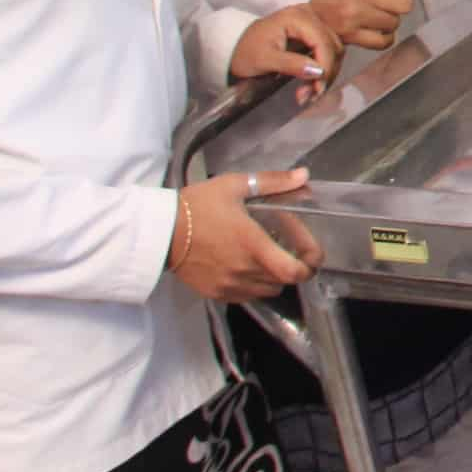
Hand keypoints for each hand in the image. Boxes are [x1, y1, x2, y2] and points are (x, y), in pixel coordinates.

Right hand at [172, 167, 321, 301]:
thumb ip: (273, 182)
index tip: (312, 254)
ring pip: (268, 290)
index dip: (310, 265)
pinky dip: (254, 285)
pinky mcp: (216, 294)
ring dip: (274, 277)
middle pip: (285, 281)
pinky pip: (247, 296)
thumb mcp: (234, 186)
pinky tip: (246, 267)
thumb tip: (304, 175)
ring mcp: (229, 285)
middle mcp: (244, 270)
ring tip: (267, 256)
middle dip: (293, 266)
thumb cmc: (197, 206)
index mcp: (253, 244)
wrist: (159, 232)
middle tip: (289, 248)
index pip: (294, 271)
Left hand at [227, 6, 340, 99]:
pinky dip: (324, 69)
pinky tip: (313, 83)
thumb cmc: (245, 52)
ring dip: (327, 73)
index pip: (323, 42)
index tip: (318, 89)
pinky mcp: (313, 33)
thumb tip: (318, 72)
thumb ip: (292, 64)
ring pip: (334, 50)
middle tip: (313, 94)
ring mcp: (312, 23)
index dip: (325, 67)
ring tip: (311, 92)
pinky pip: (328, 51)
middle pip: (333, 46)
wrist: (234, 47)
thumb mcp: (264, 60)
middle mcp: (309, 15)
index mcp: (296, 17)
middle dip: (326, 72)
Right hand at [309, 0, 433, 50]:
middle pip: (406, 5)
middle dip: (398, 3)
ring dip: (389, 20)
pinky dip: (382, 37)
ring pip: (395, 23)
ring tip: (372, 12)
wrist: (310, 4)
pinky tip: (370, 27)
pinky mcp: (349, 34)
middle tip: (382, 0)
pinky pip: (384, 41)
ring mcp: (353, 14)